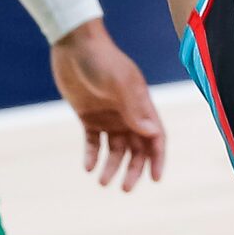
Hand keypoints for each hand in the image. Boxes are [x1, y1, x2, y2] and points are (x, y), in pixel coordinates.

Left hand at [49, 20, 165, 191]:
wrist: (75, 45)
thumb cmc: (102, 61)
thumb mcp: (119, 83)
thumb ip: (134, 107)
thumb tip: (152, 133)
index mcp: (142, 105)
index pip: (156, 137)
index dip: (158, 158)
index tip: (155, 179)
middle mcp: (128, 113)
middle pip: (137, 148)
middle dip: (133, 169)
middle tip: (124, 188)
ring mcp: (109, 115)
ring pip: (115, 148)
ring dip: (112, 166)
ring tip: (102, 182)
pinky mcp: (89, 115)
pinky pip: (93, 141)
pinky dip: (92, 155)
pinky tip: (87, 167)